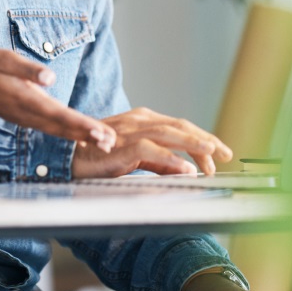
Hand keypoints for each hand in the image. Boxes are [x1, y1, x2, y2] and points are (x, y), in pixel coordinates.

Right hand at [0, 50, 115, 149]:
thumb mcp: (4, 58)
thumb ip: (28, 68)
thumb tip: (50, 78)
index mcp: (25, 99)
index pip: (59, 115)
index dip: (82, 124)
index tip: (101, 132)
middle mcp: (26, 113)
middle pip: (62, 128)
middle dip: (87, 135)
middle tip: (111, 143)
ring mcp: (23, 117)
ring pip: (56, 130)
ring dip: (80, 136)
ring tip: (102, 142)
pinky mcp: (22, 116)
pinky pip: (48, 128)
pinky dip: (66, 133)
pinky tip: (78, 135)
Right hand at [71, 106, 231, 178]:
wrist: (66, 156)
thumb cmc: (97, 155)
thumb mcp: (134, 157)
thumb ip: (159, 161)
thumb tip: (186, 168)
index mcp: (143, 120)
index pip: (180, 126)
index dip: (201, 138)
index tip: (219, 153)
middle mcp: (140, 120)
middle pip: (180, 126)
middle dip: (206, 139)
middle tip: (225, 154)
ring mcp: (131, 131)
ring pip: (170, 133)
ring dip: (194, 144)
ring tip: (213, 154)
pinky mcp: (122, 146)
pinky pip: (151, 151)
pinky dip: (171, 160)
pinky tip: (187, 169)